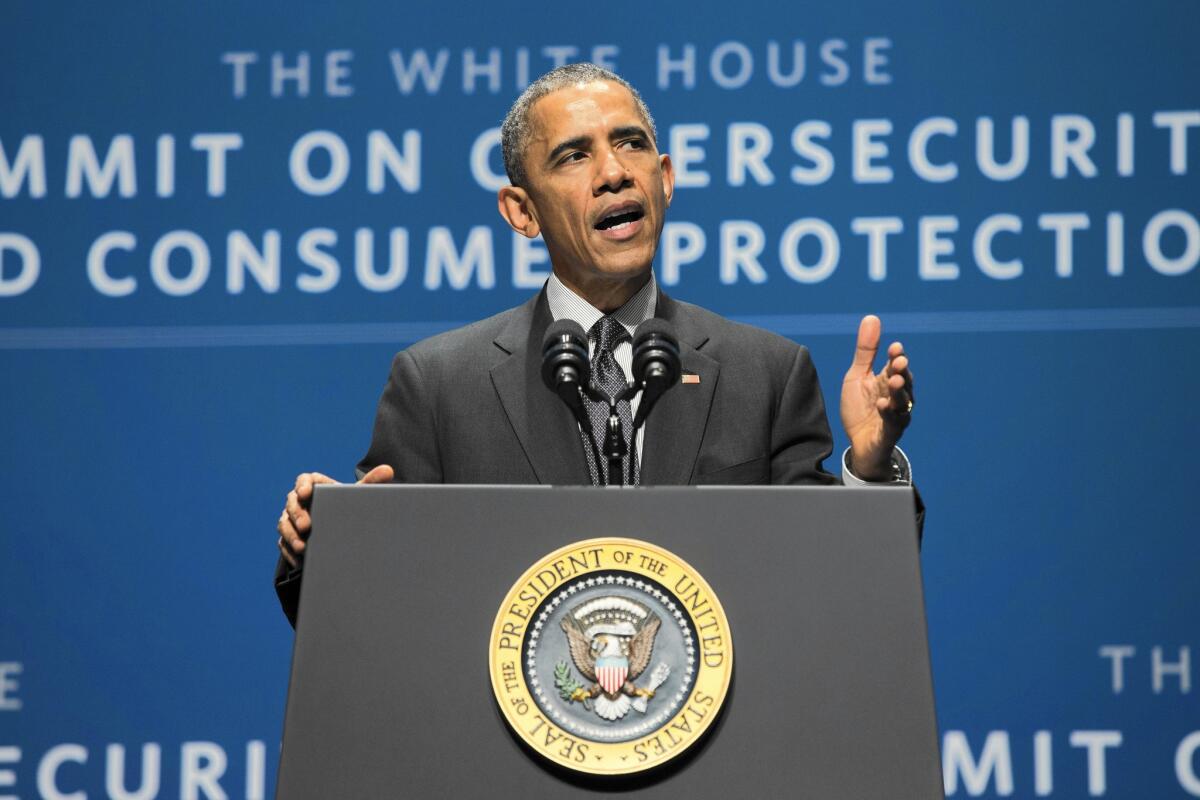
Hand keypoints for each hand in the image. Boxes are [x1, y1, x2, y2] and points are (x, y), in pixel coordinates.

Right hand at [276, 464, 393, 567]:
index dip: (302, 485)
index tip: (305, 492)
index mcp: (314, 486)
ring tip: (302, 547)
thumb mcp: (357, 496)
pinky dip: (290, 551)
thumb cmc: (345, 507)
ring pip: (284, 524)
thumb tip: (388, 470)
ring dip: (291, 535)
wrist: (338, 528)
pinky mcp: (288, 537)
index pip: (304, 480)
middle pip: (292, 503)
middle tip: (307, 526)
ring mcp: (291, 520)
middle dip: (297, 515)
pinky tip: (299, 560)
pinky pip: (284, 543)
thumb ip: (371, 482)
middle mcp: (299, 501)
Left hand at [839, 315, 913, 480]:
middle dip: (902, 371)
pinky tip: (882, 404)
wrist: (858, 443)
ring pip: (902, 401)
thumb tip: (872, 317)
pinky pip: (893, 422)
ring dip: (899, 390)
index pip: (895, 365)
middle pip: (903, 381)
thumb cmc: (860, 408)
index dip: (896, 356)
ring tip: (894, 380)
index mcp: (887, 380)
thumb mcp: (857, 376)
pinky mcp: (890, 432)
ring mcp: (895, 414)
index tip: (894, 347)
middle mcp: (896, 396)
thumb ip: (865, 351)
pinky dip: (889, 413)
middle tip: (899, 361)